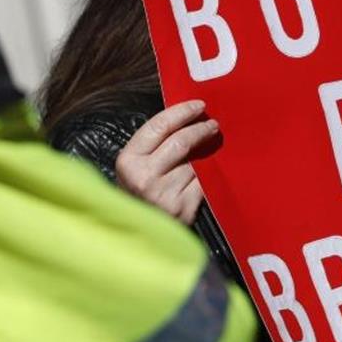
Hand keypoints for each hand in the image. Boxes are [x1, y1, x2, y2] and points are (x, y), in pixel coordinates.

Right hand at [115, 99, 218, 224]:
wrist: (136, 235)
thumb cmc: (136, 194)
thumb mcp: (134, 167)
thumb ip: (153, 145)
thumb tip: (186, 119)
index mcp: (129, 161)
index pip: (159, 126)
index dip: (182, 112)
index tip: (198, 105)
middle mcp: (144, 177)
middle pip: (181, 141)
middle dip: (200, 128)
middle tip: (212, 124)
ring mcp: (164, 195)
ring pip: (195, 164)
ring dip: (205, 154)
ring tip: (209, 147)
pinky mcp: (183, 209)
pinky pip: (203, 183)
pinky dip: (208, 175)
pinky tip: (208, 171)